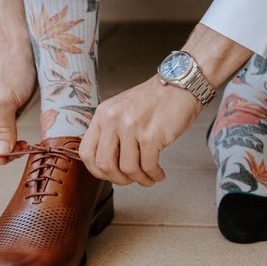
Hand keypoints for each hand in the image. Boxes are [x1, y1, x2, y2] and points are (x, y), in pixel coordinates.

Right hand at [0, 0, 36, 163]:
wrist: (26, 48)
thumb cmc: (12, 67)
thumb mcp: (7, 100)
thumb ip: (4, 128)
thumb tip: (1, 154)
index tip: (5, 157)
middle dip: (0, 153)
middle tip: (20, 151)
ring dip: (10, 149)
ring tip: (26, 146)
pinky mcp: (7, 114)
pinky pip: (8, 135)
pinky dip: (16, 141)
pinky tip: (27, 140)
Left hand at [79, 76, 201, 185]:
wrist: (179, 85)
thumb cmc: (153, 100)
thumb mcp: (121, 109)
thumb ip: (110, 132)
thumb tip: (107, 164)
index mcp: (102, 114)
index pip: (86, 152)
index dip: (96, 171)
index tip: (109, 174)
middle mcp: (113, 119)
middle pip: (105, 165)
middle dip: (118, 179)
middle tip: (130, 180)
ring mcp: (131, 127)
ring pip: (128, 169)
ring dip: (140, 179)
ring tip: (149, 178)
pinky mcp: (151, 135)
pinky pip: (148, 166)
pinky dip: (154, 175)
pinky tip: (158, 173)